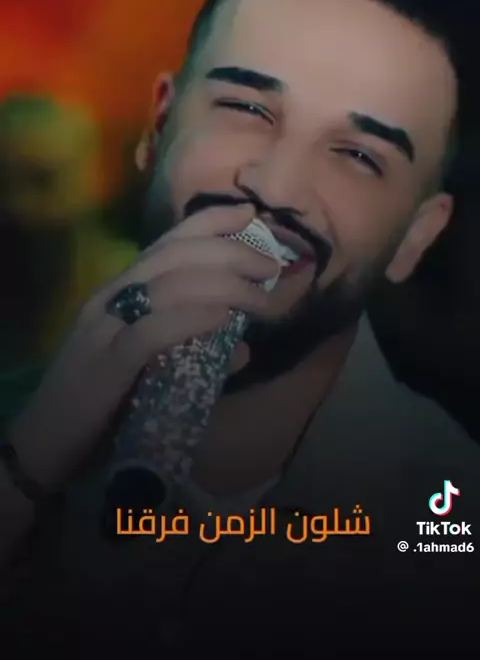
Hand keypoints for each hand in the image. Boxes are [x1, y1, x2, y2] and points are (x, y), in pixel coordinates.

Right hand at [8, 204, 277, 487]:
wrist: (46, 444)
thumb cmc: (100, 404)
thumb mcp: (151, 370)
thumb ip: (193, 353)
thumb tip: (244, 348)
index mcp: (119, 293)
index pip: (166, 244)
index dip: (209, 223)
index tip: (249, 215)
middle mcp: (111, 299)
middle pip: (175, 257)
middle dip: (229, 252)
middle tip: (270, 265)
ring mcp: (105, 328)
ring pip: (168, 286)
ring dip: (224, 286)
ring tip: (262, 297)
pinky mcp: (105, 364)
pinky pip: (151, 331)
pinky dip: (190, 319)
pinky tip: (222, 317)